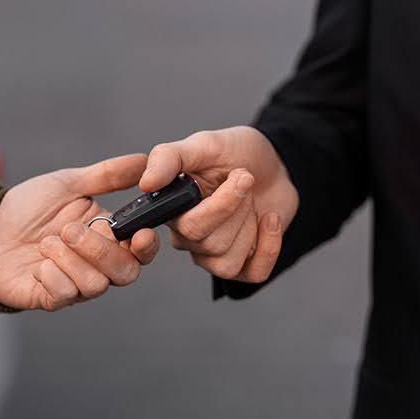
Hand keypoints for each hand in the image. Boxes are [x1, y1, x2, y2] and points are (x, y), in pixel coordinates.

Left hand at [0, 154, 158, 310]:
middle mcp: (97, 264)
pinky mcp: (51, 298)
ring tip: (47, 242)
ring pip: (96, 285)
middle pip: (126, 272)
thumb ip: (107, 175)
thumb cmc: (29, 208)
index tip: (140, 234)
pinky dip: (52, 276)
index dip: (147, 246)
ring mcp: (75, 284)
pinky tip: (38, 263)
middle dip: (101, 251)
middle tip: (69, 230)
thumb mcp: (68, 184)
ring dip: (70, 260)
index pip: (142, 250)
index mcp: (108, 237)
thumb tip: (144, 160)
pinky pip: (65, 295)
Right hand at [140, 126, 297, 281]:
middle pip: (209, 243)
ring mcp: (214, 254)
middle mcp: (187, 237)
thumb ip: (169, 158)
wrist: (273, 161)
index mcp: (173, 211)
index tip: (236, 179)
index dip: (213, 210)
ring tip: (251, 198)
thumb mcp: (204, 144)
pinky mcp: (243, 264)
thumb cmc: (235, 153)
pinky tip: (269, 218)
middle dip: (237, 206)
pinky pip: (254, 273)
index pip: (185, 227)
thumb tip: (146, 183)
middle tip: (245, 177)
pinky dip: (269, 246)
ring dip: (249, 224)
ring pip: (227, 261)